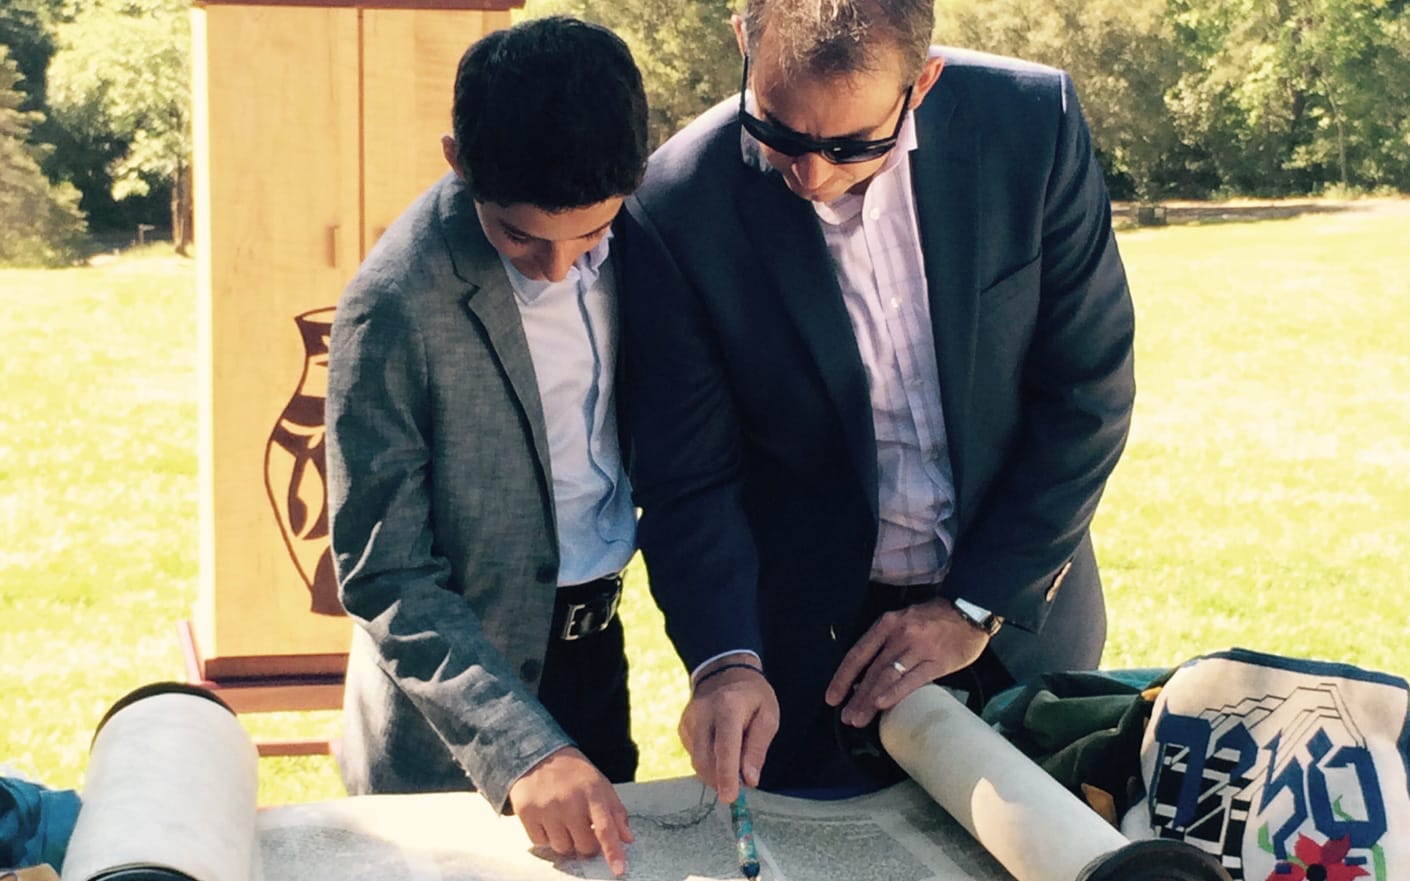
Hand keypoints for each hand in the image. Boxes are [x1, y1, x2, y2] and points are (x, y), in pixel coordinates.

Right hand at [508, 747, 633, 876]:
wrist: (538, 753)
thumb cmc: (574, 773)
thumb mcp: (600, 785)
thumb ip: (616, 812)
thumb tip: (628, 838)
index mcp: (592, 793)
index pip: (606, 828)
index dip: (613, 852)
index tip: (619, 870)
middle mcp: (569, 801)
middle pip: (584, 845)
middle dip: (586, 843)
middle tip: (582, 828)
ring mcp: (546, 807)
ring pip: (562, 848)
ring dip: (565, 840)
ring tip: (563, 819)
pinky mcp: (526, 811)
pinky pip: (540, 842)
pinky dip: (545, 835)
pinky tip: (546, 817)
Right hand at [679, 655, 778, 802]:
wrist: (724, 672)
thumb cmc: (752, 696)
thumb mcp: (768, 716)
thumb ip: (758, 748)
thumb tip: (750, 779)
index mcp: (728, 707)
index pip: (725, 747)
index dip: (727, 775)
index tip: (730, 797)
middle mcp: (703, 713)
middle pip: (705, 758)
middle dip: (720, 781)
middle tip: (737, 790)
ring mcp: (689, 720)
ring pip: (697, 760)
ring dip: (714, 773)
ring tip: (732, 768)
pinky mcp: (683, 727)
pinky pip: (693, 754)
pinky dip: (707, 762)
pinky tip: (719, 752)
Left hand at [824, 598, 988, 727]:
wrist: (970, 611)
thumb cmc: (935, 619)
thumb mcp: (905, 621)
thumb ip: (887, 643)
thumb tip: (867, 674)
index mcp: (888, 624)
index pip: (858, 653)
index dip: (843, 677)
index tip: (833, 697)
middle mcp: (899, 634)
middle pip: (872, 670)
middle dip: (856, 696)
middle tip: (846, 717)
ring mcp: (918, 648)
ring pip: (887, 677)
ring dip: (869, 700)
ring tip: (858, 719)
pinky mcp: (937, 661)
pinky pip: (913, 680)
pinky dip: (895, 693)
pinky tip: (882, 705)